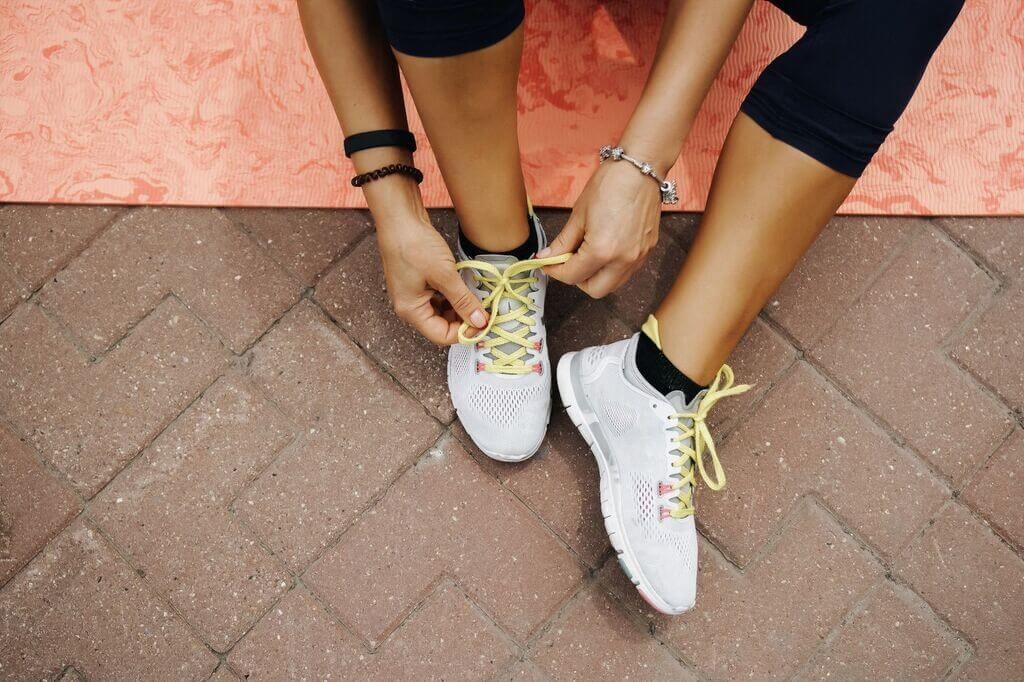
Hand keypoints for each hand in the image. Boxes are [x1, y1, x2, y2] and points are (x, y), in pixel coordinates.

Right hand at [377, 216, 487, 344]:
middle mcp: (409, 307)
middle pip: (441, 326)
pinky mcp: (419, 283)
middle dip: (464, 320)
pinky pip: (439, 298)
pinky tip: (465, 287)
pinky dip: (454, 296)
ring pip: (442, 312)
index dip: (465, 332)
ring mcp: (413, 295)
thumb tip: (480, 322)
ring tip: (478, 297)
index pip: (441, 336)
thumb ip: (463, 300)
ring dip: (460, 307)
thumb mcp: (444, 275)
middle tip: (485, 309)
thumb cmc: (415, 245)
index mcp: (410, 310)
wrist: (400, 218)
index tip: (485, 322)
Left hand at [539, 159, 661, 297]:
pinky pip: (626, 272)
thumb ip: (563, 242)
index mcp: (602, 251)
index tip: (547, 264)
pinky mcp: (647, 250)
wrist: (640, 168)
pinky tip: (604, 249)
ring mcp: (638, 257)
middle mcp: (623, 260)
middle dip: (577, 280)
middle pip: (594, 290)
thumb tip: (546, 257)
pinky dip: (612, 268)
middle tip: (568, 262)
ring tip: (586, 255)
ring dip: (596, 277)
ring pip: (613, 285)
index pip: (572, 276)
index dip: (555, 272)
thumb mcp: (579, 215)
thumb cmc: (609, 185)